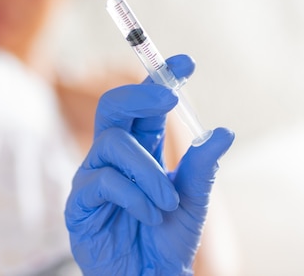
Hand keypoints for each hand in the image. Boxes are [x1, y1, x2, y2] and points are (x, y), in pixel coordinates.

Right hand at [65, 55, 233, 275]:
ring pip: (113, 143)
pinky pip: (103, 180)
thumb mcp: (193, 203)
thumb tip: (223, 132)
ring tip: (168, 202)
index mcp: (142, 149)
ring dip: (148, 170)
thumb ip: (201, 169)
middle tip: (168, 96)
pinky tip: (148, 215)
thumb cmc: (166, 240)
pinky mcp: (80, 201)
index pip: (146, 106)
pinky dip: (134, 195)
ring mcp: (94, 176)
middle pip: (114, 107)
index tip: (185, 63)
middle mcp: (115, 156)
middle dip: (140, 94)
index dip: (160, 79)